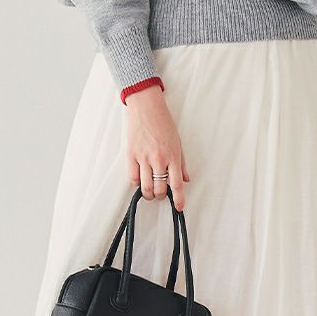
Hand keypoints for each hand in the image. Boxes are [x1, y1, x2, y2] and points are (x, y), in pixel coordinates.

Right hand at [125, 85, 189, 210]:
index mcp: (172, 156)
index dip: (179, 199)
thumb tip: (185, 179)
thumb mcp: (178, 142)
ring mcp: (144, 158)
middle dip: (161, 197)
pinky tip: (141, 180)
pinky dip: (137, 183)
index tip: (179, 207)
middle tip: (162, 194)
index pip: (176, 184)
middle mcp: (159, 159)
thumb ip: (181, 163)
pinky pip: (133, 178)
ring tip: (151, 192)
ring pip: (146, 188)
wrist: (146, 108)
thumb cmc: (163, 122)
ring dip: (149, 194)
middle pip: (160, 190)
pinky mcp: (131, 155)